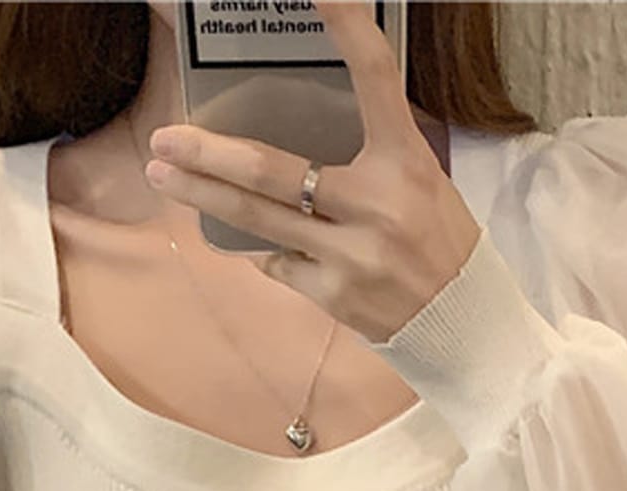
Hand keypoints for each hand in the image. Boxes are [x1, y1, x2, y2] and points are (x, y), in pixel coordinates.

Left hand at [140, 0, 481, 343]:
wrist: (464, 326)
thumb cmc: (439, 242)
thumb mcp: (421, 180)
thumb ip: (371, 150)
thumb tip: (303, 118)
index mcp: (406, 160)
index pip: (374, 77)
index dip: (346, 25)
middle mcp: (376, 205)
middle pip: (274, 171)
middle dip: (209, 154)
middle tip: (166, 136)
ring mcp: (350, 255)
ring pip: (257, 219)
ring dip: (201, 195)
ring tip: (162, 174)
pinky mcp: (332, 295)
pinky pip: (276, 261)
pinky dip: (263, 248)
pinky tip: (254, 241)